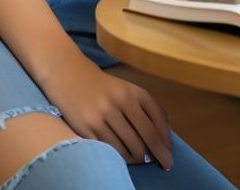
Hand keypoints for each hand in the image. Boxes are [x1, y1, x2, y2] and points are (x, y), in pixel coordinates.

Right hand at [45, 58, 173, 169]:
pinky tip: (123, 157)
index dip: (165, 139)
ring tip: (140, 160)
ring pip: (128, 147)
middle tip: (164, 164)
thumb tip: (164, 136)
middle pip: (145, 137)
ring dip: (138, 158)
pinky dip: (120, 158)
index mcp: (132, 91)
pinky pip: (109, 150)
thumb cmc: (104, 87)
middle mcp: (118, 101)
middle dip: (158, 154)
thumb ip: (147, 108)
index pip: (156, 119)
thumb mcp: (127, 89)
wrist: (70, 75)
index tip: (170, 152)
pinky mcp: (86, 128)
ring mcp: (101, 115)